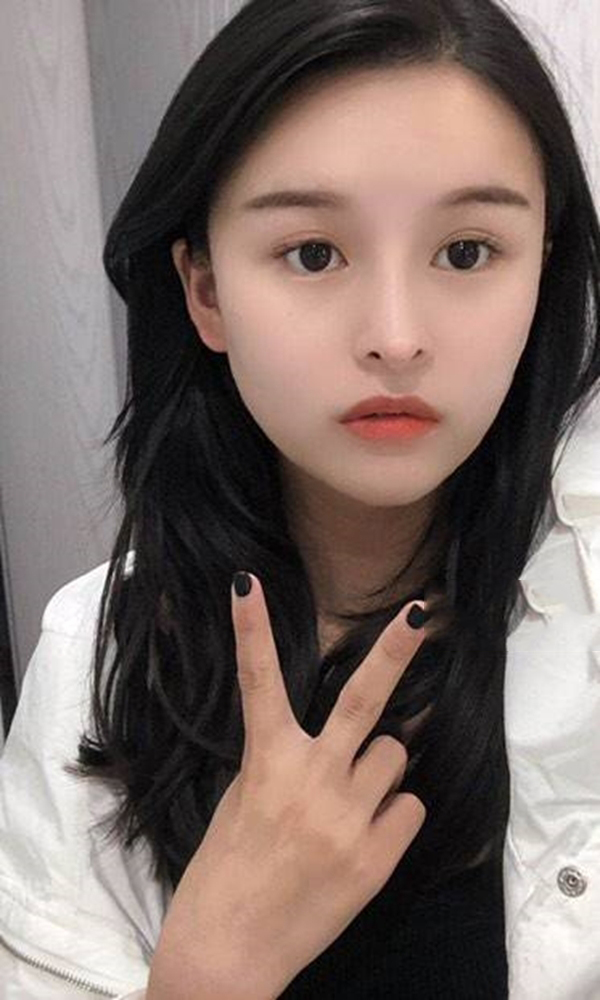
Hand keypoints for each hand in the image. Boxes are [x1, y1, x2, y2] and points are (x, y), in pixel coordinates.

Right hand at [147, 573, 427, 999]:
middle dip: (395, 651)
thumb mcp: (244, 801)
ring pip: (393, 757)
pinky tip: (364, 838)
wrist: (229, 951)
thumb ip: (286, 761)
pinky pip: (409, 808)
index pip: (259, 682)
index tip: (245, 583)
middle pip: (363, 701)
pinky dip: (392, 815)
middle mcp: (312, 780)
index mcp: (267, 762)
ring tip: (349, 803)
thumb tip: (340, 740)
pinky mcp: (376, 857)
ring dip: (379, 769)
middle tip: (422, 612)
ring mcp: (348, 818)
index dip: (251, 629)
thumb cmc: (226, 871)